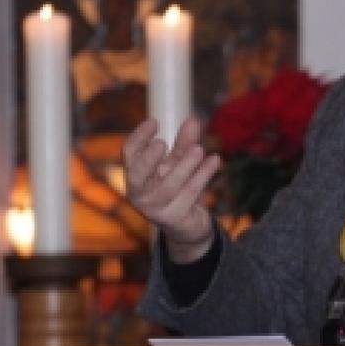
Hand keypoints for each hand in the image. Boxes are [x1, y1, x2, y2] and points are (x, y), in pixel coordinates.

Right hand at [123, 117, 222, 262]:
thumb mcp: (178, 163)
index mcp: (136, 175)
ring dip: (184, 166)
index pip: (129, 154)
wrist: (187, 225)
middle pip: (138, 175)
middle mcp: (140, 193)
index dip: (139, 137)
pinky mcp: (174, 218)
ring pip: (169, 186)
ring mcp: (155, 208)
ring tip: (199, 149)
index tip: (154, 121)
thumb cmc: (176, 187)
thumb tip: (193, 120)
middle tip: (162, 143)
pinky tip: (215, 160)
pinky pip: (190, 194)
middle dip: (148, 159)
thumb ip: (183, 144)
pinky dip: (203, 176)